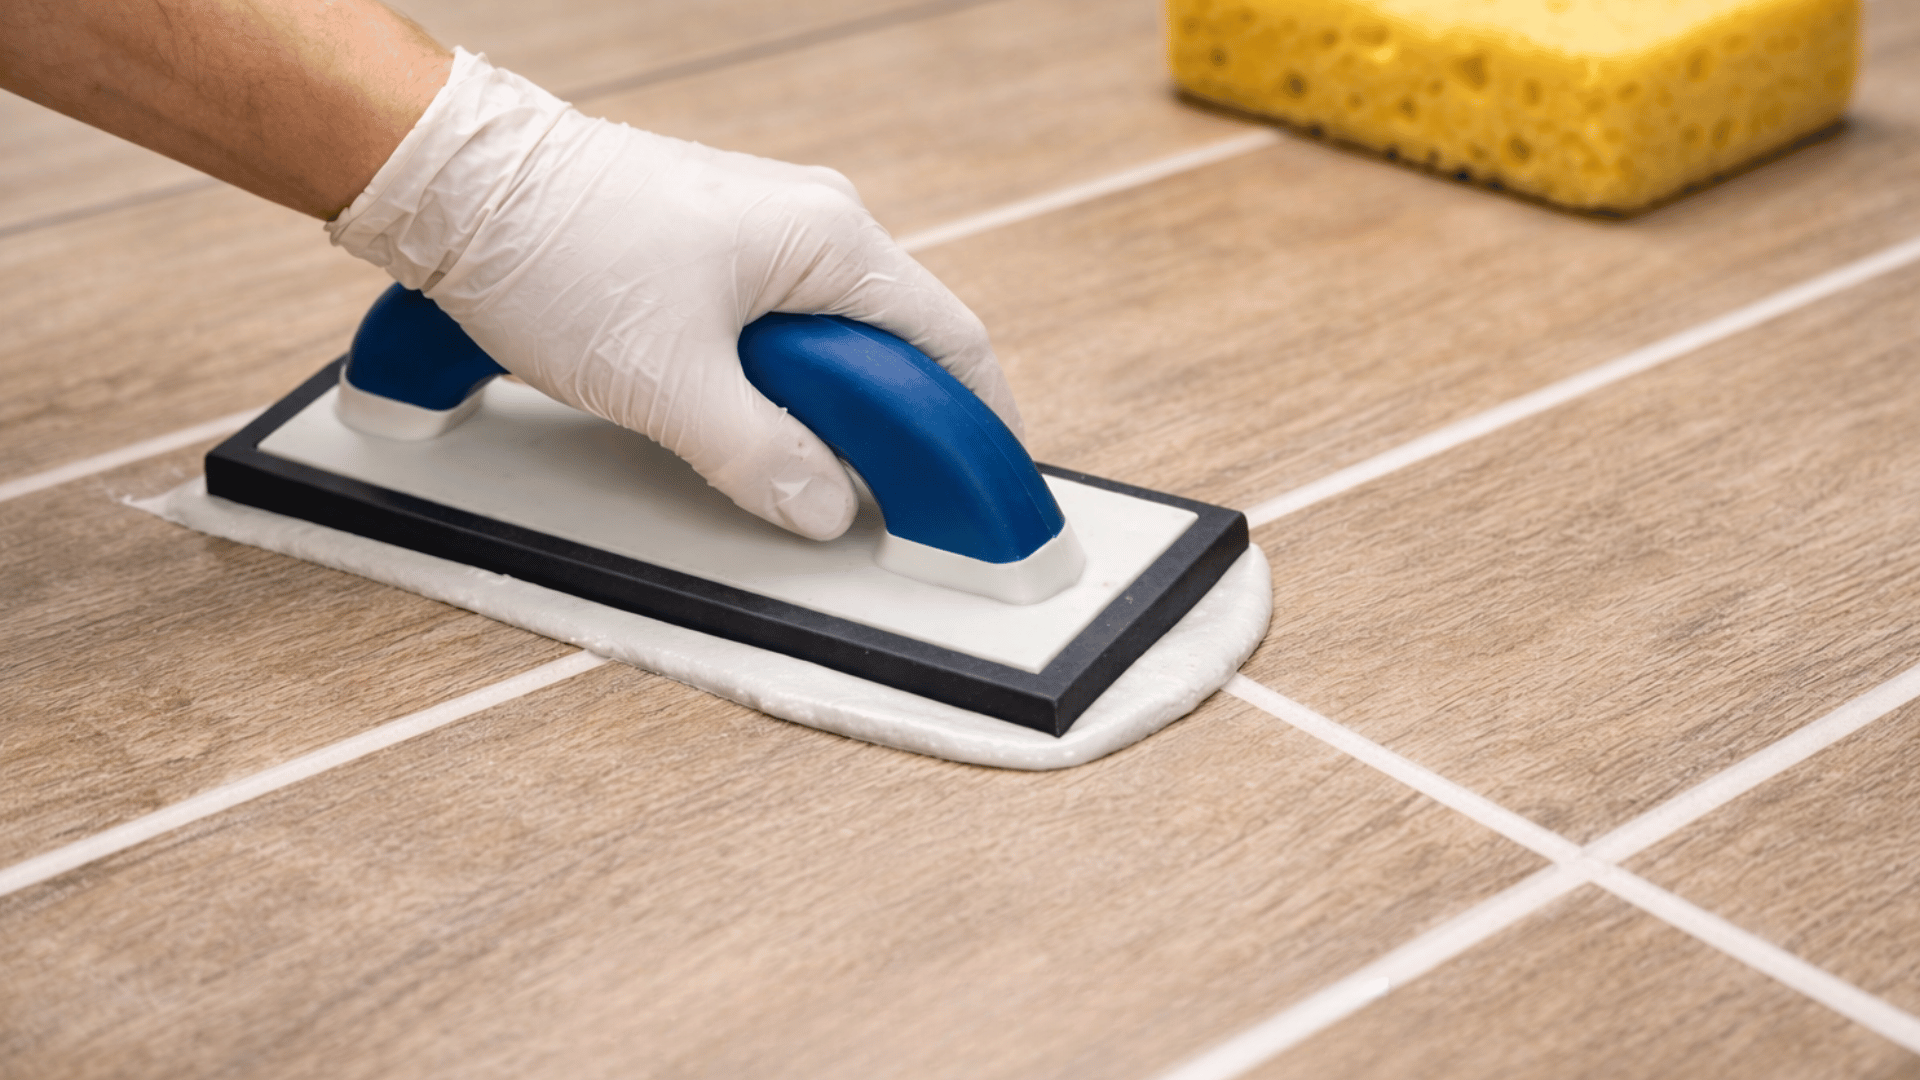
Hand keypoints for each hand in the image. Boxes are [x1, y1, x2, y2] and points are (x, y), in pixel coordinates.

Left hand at [328, 49, 1020, 540]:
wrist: (453, 181)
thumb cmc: (556, 252)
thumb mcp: (670, 385)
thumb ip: (762, 457)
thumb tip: (826, 508)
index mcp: (830, 240)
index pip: (949, 341)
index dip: (976, 422)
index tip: (984, 488)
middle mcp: (813, 222)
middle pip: (894, 341)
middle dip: (897, 425)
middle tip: (894, 500)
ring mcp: (762, 228)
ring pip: (833, 336)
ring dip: (831, 406)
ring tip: (816, 472)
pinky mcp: (714, 245)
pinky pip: (783, 323)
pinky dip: (787, 382)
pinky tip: (755, 424)